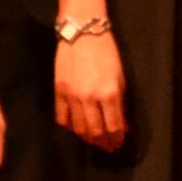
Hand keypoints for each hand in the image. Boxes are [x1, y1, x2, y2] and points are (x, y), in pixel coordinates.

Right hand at [55, 28, 127, 151]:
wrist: (82, 32)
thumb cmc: (106, 52)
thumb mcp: (120, 76)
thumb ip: (120, 102)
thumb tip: (123, 124)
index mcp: (109, 93)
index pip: (114, 126)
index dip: (117, 138)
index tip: (118, 143)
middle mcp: (90, 98)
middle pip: (96, 131)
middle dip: (103, 142)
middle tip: (108, 147)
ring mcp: (72, 96)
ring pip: (79, 128)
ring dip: (88, 138)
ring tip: (94, 141)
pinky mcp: (59, 92)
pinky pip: (62, 118)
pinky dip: (69, 127)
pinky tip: (76, 128)